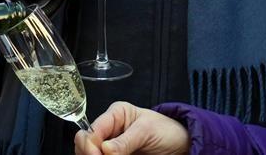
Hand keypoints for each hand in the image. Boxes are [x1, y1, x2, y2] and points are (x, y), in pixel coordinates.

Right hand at [74, 102, 188, 154]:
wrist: (180, 146)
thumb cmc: (166, 131)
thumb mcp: (147, 131)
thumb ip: (126, 141)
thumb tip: (105, 149)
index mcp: (115, 114)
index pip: (93, 130)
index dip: (91, 144)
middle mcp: (109, 130)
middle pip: (85, 144)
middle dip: (90, 153)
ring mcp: (111, 146)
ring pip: (89, 154)